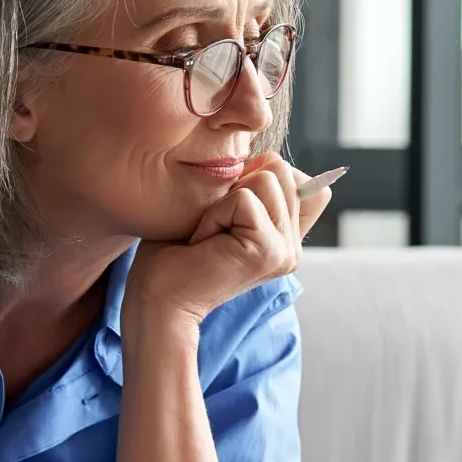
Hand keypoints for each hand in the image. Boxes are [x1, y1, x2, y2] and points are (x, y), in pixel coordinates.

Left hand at [125, 153, 327, 339]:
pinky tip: (204, 243)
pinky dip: (215, 214)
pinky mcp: (269, 251)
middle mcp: (292, 246)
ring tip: (209, 236)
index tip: (228, 217)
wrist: (158, 302)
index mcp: (286, 238)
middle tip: (214, 228)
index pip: (303, 181)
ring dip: (224, 202)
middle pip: (281, 170)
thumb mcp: (220, 209)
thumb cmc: (176, 255)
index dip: (260, 180)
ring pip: (266, 178)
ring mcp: (285, 251)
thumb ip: (252, 186)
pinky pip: (244, 199)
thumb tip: (270, 159)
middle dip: (237, 188)